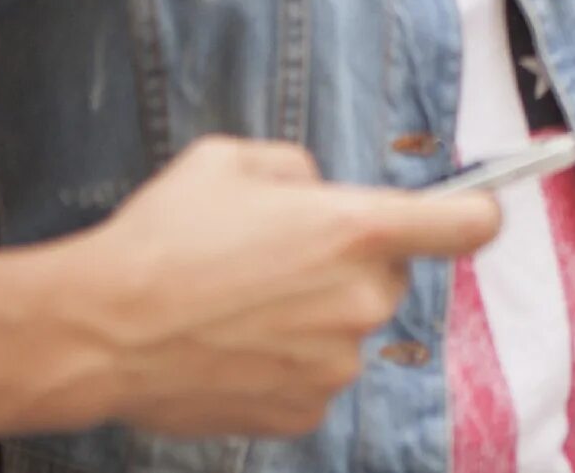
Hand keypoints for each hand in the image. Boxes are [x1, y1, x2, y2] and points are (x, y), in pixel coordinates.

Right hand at [64, 136, 503, 436]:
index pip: (469, 224)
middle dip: (347, 268)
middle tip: (277, 261)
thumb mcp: (233, 160)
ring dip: (310, 319)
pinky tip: (229, 348)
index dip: (474, 214)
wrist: (100, 331)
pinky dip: (282, 366)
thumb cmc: (163, 236)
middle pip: (387, 279)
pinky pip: (312, 380)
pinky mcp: (303, 413)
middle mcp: (361, 301)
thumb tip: (320, 193)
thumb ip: (300, 171)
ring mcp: (335, 365)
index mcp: (358, 229)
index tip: (469, 214)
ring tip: (235, 308)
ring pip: (345, 332)